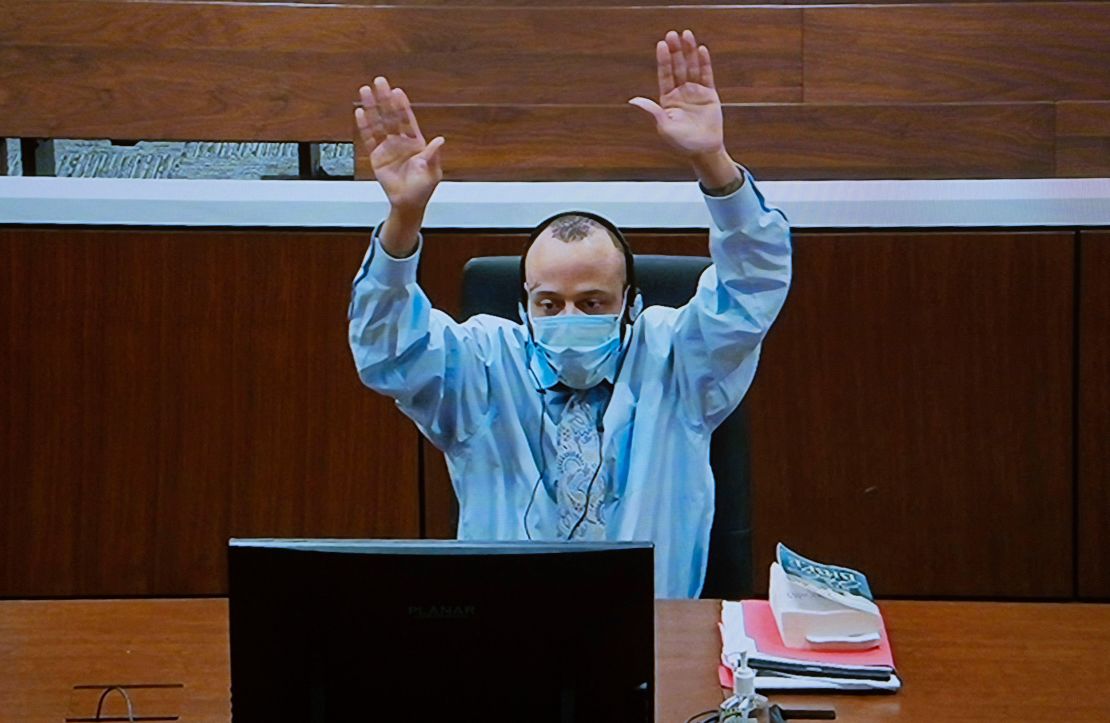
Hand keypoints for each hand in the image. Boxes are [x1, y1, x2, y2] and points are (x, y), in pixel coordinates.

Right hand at [355, 77, 444, 213]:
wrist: (408, 204)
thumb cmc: (422, 189)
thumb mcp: (431, 172)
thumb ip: (432, 155)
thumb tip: (440, 140)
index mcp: (416, 142)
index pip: (408, 120)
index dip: (402, 106)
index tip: (397, 92)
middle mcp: (401, 141)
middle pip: (391, 116)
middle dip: (385, 99)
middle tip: (379, 82)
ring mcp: (388, 147)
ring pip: (378, 123)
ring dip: (372, 108)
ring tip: (365, 91)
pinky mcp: (377, 156)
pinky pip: (369, 139)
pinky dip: (364, 126)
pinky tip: (359, 113)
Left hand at [629, 30, 723, 158]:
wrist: (703, 150)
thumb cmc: (681, 142)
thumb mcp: (664, 126)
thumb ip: (652, 111)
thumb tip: (633, 100)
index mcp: (667, 99)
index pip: (664, 75)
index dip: (663, 60)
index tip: (661, 44)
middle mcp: (680, 92)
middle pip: (677, 67)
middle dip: (675, 51)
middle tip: (672, 34)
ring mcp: (695, 91)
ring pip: (691, 67)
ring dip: (689, 51)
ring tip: (686, 34)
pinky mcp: (709, 94)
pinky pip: (706, 75)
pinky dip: (704, 62)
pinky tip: (701, 49)